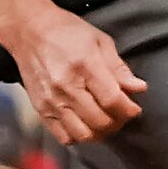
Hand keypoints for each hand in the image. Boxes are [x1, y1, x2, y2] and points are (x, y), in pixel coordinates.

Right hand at [3, 8, 146, 144]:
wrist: (29, 31)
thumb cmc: (66, 32)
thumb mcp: (99, 41)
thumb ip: (119, 68)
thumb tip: (138, 88)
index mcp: (84, 65)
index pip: (112, 100)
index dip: (128, 109)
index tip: (134, 108)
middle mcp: (66, 86)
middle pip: (100, 121)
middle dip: (118, 122)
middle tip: (121, 114)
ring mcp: (51, 101)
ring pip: (83, 135)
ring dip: (100, 133)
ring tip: (105, 121)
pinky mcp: (40, 110)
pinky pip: (63, 137)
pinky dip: (79, 136)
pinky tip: (85, 124)